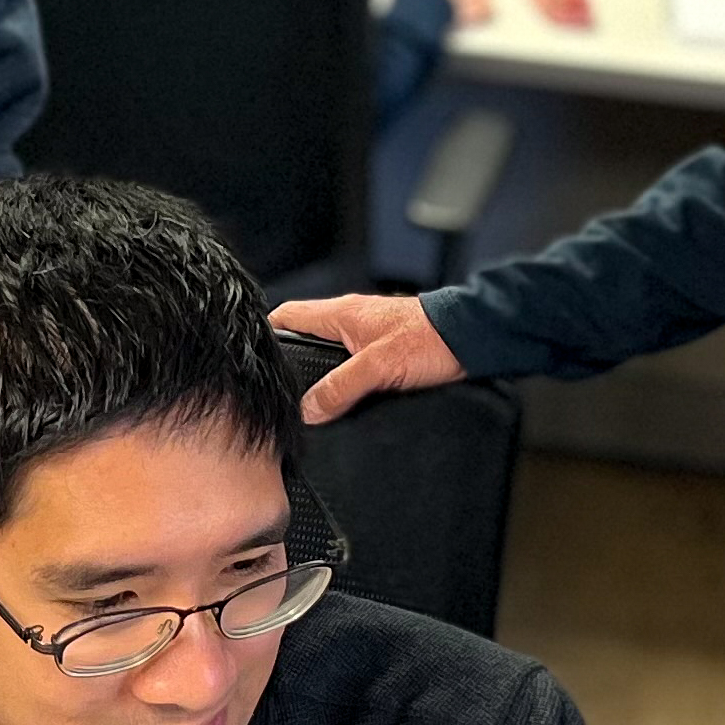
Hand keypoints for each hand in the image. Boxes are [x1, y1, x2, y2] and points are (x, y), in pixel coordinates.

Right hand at [269, 292, 464, 424]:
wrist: (470, 339)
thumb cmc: (430, 338)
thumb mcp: (378, 365)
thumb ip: (341, 388)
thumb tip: (308, 410)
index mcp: (340, 314)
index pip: (288, 316)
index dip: (267, 335)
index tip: (253, 360)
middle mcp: (350, 323)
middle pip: (305, 340)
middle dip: (291, 364)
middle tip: (276, 392)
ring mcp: (366, 339)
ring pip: (329, 358)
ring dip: (320, 379)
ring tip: (304, 405)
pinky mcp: (385, 355)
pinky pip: (352, 370)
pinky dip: (343, 386)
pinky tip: (341, 405)